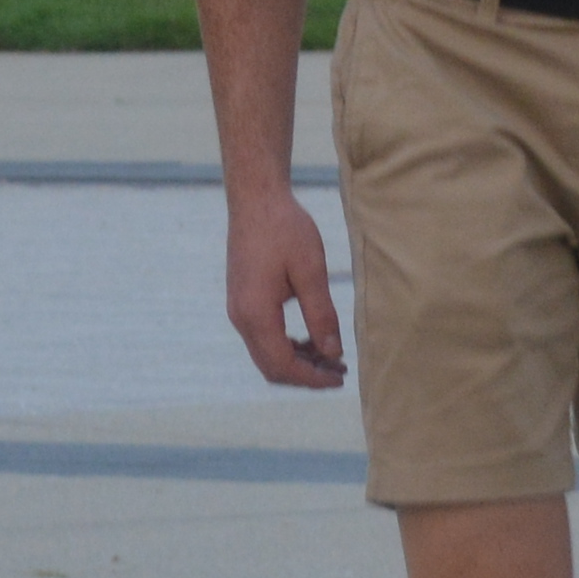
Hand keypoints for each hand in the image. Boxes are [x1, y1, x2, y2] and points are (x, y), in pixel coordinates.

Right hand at [225, 184, 344, 390]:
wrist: (255, 200)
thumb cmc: (284, 229)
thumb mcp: (311, 271)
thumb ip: (321, 315)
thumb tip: (333, 352)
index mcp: (256, 313)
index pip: (283, 365)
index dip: (312, 378)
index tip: (340, 377)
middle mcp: (241, 317)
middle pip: (271, 367)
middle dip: (305, 375)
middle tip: (338, 370)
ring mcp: (238, 310)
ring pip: (265, 355)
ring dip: (297, 361)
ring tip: (329, 355)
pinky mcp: (241, 302)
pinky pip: (262, 338)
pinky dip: (286, 346)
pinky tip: (310, 338)